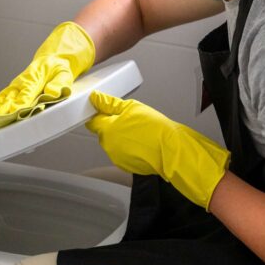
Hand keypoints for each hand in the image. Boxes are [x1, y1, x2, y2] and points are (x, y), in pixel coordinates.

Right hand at [0, 22, 94, 136]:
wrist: (52, 59)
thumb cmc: (58, 67)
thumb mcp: (65, 73)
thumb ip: (60, 84)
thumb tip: (54, 92)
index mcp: (33, 79)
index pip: (23, 97)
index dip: (15, 108)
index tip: (7, 117)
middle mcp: (20, 84)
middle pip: (6, 102)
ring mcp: (14, 89)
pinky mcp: (11, 92)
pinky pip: (0, 103)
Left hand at [86, 91, 230, 209]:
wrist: (171, 149)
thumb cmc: (154, 127)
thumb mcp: (131, 107)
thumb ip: (110, 103)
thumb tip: (95, 98)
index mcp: (106, 131)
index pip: (92, 122)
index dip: (99, 114)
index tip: (106, 110)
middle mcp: (108, 146)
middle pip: (104, 133)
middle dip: (113, 126)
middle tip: (130, 119)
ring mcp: (117, 158)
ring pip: (114, 143)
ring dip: (122, 136)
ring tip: (139, 130)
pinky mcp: (127, 166)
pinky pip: (124, 153)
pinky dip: (130, 148)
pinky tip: (142, 141)